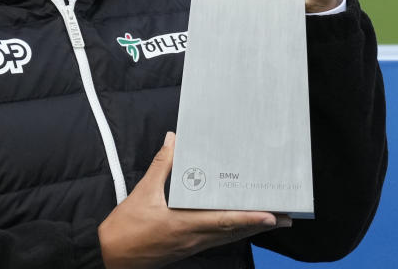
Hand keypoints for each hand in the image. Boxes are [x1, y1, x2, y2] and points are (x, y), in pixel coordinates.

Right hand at [98, 132, 290, 268]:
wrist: (111, 256)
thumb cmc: (126, 227)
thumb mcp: (143, 192)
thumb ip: (162, 165)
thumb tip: (174, 141)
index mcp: (184, 226)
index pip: (223, 221)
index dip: (249, 218)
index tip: (271, 214)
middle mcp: (194, 238)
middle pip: (233, 232)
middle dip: (260, 224)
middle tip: (286, 216)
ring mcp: (191, 246)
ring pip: (227, 238)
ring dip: (250, 229)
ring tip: (271, 221)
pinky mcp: (186, 248)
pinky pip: (216, 239)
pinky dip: (231, 231)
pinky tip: (237, 225)